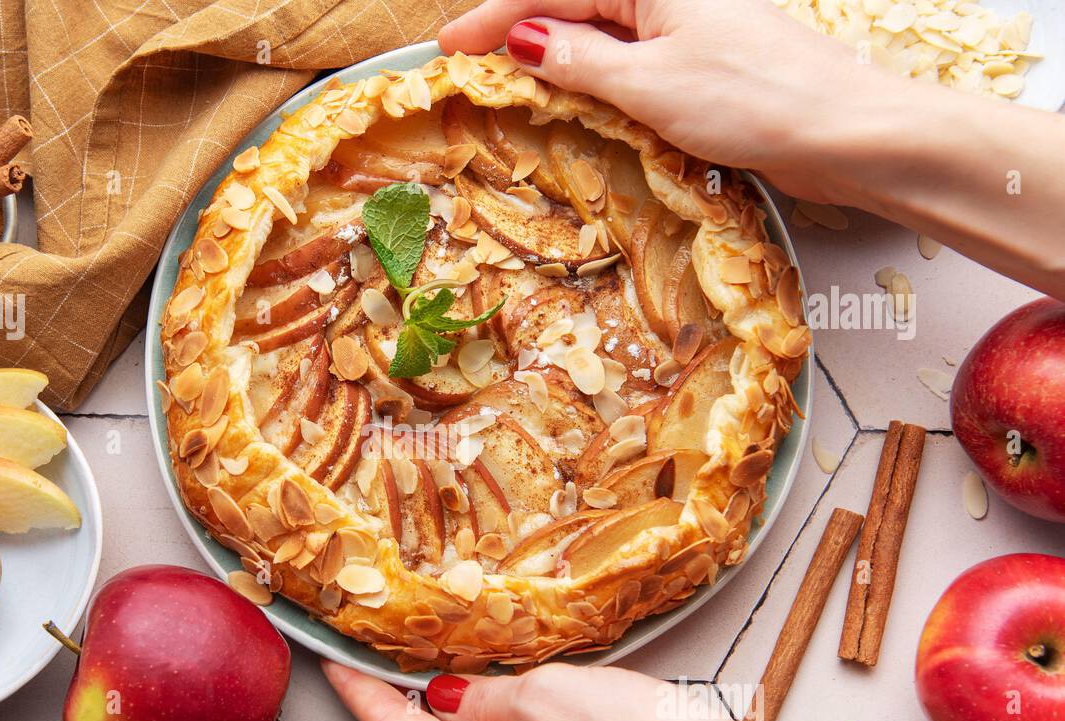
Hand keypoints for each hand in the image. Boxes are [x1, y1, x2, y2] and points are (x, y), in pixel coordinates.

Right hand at [440, 0, 896, 199]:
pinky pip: (632, 62)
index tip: (449, 46)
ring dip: (556, 58)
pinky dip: (595, 79)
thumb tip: (523, 41)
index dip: (496, 16)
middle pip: (577, 4)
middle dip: (520, 31)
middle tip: (469, 64)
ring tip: (508, 84)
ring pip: (602, 35)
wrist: (846, 133)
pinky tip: (575, 100)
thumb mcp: (648, 82)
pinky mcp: (705, 64)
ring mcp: (690, 27)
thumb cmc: (753, 99)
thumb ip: (579, 60)